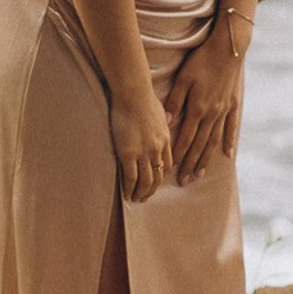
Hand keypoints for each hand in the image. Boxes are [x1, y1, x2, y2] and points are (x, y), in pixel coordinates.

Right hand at [111, 85, 174, 203]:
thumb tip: (162, 121)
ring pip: (146, 181)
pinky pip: (131, 178)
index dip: (161, 175)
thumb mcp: (160, 112)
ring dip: (141, 193)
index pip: (167, 164)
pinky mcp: (129, 153)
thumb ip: (161, 122)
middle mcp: (157, 149)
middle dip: (152, 190)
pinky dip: (129, 189)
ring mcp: (144, 152)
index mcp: (165, 139)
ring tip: (136, 200)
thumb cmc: (144, 98)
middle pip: (158, 176)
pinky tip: (126, 195)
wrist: (133, 94)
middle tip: (145, 197)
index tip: (155, 182)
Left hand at [166, 13, 248, 182]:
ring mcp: (224, 111)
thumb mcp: (183, 78)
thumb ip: (174, 102)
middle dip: (190, 164)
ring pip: (213, 141)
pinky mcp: (232, 104)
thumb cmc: (202, 60)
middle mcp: (212, 114)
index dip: (178, 156)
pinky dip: (228, 142)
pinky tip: (227, 155)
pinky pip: (231, 128)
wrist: (229, 48)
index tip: (170, 171)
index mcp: (197, 109)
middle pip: (199, 145)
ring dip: (206, 159)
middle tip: (184, 181)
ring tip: (199, 175)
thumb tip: (166, 125)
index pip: (185, 139)